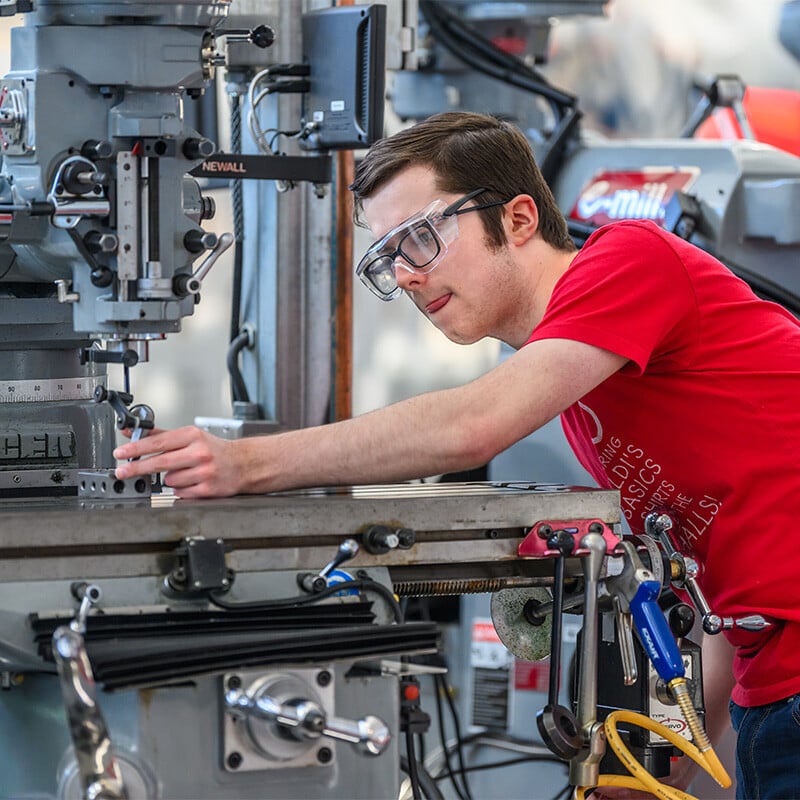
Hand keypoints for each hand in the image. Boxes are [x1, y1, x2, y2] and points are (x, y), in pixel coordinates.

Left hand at [113, 426, 241, 497]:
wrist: (244, 464)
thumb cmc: (214, 449)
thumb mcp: (190, 436)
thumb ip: (159, 434)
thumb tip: (132, 431)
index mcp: (193, 436)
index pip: (158, 442)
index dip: (136, 448)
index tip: (121, 453)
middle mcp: (199, 453)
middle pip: (159, 462)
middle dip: (137, 468)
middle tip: (122, 471)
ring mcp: (204, 472)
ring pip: (169, 480)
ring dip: (169, 479)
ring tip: (184, 472)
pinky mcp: (207, 489)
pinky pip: (180, 492)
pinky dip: (181, 489)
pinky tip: (191, 482)